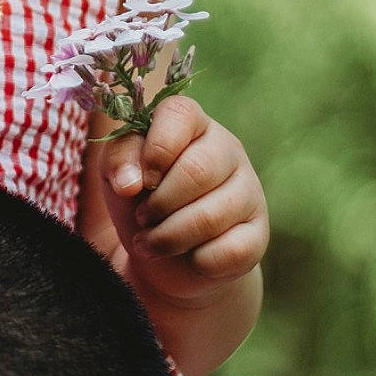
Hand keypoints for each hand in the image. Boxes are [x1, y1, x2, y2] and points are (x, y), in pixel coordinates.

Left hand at [100, 95, 267, 306]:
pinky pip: (232, 250)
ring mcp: (249, 190)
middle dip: (159, 203)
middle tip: (142, 218)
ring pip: (212, 216)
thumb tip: (129, 182)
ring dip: (170, 238)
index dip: (156, 150)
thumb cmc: (141, 200)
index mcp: (192, 123)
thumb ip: (118, 160)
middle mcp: (227, 149)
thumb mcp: (117, 173)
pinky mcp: (258, 233)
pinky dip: (200, 261)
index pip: (180, 114)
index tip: (139, 181)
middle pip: (197, 170)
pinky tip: (191, 258)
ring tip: (152, 243)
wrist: (166, 257)